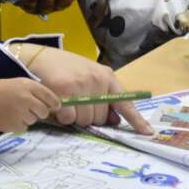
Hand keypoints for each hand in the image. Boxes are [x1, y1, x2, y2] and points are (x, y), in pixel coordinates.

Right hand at [0, 77, 60, 132]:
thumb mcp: (14, 83)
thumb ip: (30, 90)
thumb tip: (47, 100)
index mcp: (27, 85)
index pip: (49, 96)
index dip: (54, 102)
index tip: (55, 106)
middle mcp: (27, 99)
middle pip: (44, 110)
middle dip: (40, 112)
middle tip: (29, 110)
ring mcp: (22, 113)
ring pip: (35, 119)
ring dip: (28, 118)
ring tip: (13, 112)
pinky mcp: (16, 125)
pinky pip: (25, 127)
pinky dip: (19, 125)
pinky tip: (9, 118)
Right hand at [26, 47, 153, 133]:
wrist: (40, 56)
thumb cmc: (66, 69)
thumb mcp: (90, 78)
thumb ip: (103, 97)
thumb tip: (115, 121)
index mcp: (107, 77)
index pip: (125, 103)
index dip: (137, 120)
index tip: (148, 133)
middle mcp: (97, 80)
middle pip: (100, 118)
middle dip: (88, 117)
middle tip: (77, 104)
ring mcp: (81, 84)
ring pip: (84, 120)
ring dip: (74, 117)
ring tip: (66, 101)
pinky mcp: (64, 89)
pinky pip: (68, 118)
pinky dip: (62, 116)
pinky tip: (58, 103)